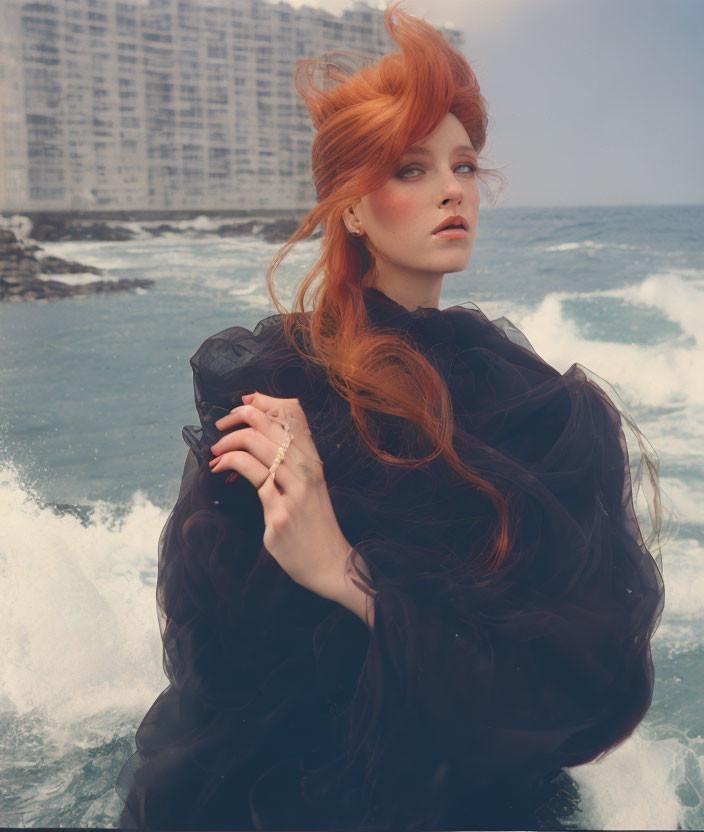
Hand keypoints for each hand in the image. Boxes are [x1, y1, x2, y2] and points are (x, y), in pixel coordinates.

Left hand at [209, 391, 369, 614]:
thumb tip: (260, 440)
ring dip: (229, 441)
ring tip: (215, 451)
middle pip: (270, 423)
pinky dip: (230, 463)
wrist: (330, 563)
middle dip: (239, 417)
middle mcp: (306, 469)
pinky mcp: (280, 510)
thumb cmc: (315, 525)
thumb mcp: (309, 486)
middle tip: (221, 425)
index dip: (265, 401)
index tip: (243, 405)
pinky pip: (252, 473)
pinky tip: (219, 469)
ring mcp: (294, 489)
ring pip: (258, 443)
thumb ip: (290, 463)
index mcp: (314, 459)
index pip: (294, 413)